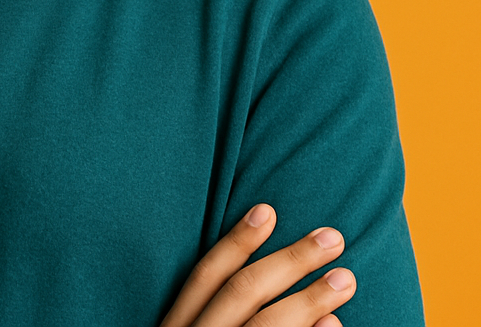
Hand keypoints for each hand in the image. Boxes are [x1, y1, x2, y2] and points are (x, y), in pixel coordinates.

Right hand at [159, 204, 355, 326]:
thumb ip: (219, 314)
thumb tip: (282, 287)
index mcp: (178, 326)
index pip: (206, 275)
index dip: (236, 241)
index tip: (266, 209)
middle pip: (242, 293)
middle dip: (288, 262)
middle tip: (331, 238)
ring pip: (267, 326)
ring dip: (309, 299)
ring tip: (345, 278)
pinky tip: (334, 324)